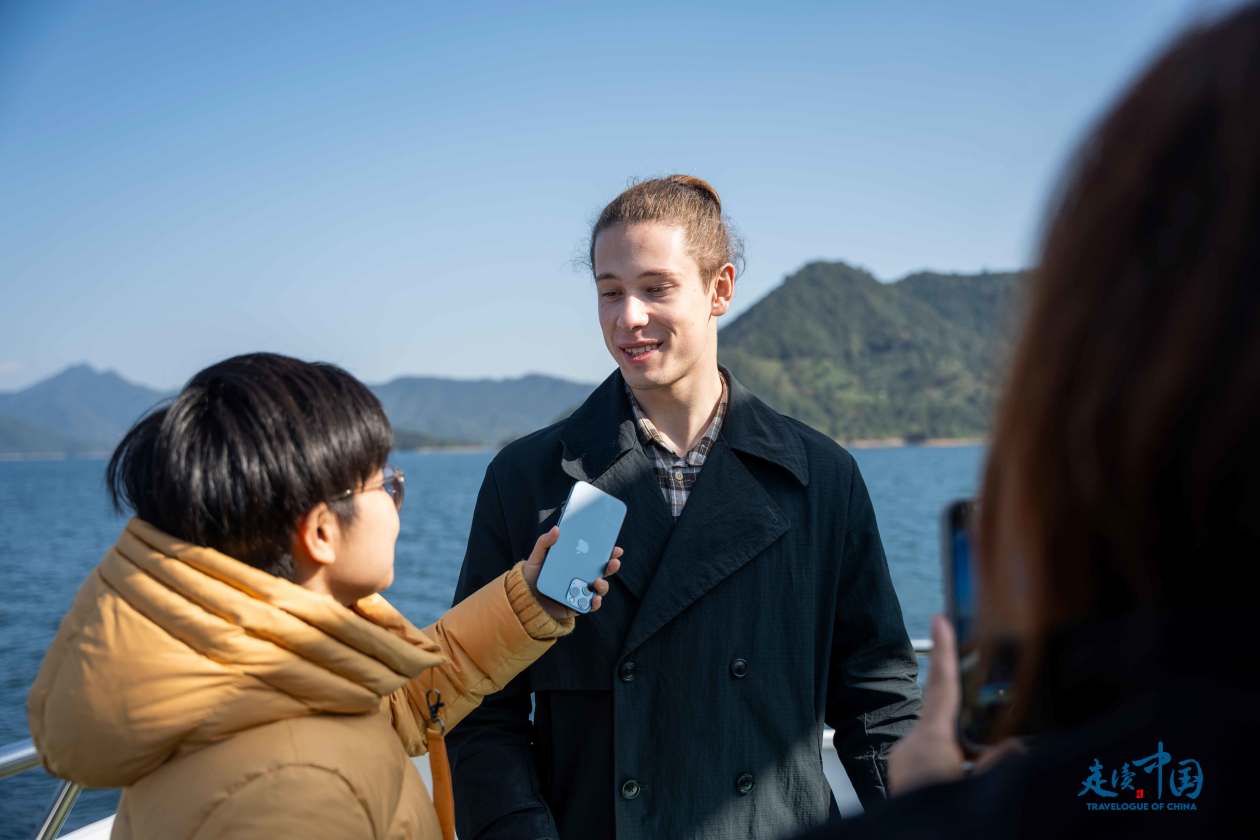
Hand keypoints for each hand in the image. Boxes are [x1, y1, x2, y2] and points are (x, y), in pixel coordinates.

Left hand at [519, 526, 622, 620]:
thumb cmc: (532, 576)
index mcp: (576, 564)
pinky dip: (595, 603)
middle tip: (613, 562)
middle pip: (602, 571)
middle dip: (611, 566)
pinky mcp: (576, 606)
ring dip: (604, 585)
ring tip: (597, 582)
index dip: (608, 552)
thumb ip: (545, 542)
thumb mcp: (537, 557)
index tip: (616, 548)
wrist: (523, 600)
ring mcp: (580, 592)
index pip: (596, 557)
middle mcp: (581, 577)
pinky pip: (590, 605)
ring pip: (599, 588)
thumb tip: (557, 528)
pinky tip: (594, 599)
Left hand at [888, 615, 1024, 794]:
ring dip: (971, 757)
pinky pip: (939, 765)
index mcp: (928, 742)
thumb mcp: (982, 791)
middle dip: (976, 724)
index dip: (947, 651)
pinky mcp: (906, 783)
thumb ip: (1003, 762)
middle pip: (950, 721)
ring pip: (947, 747)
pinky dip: (960, 770)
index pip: (943, 688)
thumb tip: (1019, 746)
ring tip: (982, 777)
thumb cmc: (941, 820)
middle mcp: (911, 748)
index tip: (941, 618)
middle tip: (994, 746)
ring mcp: (905, 766)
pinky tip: (973, 783)